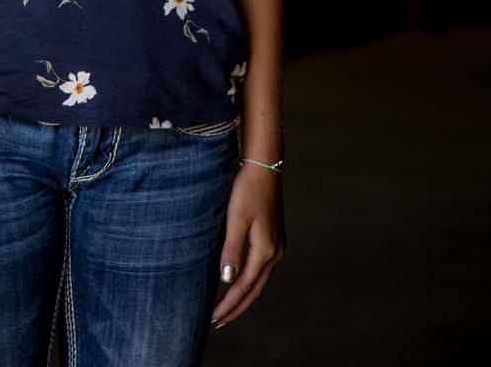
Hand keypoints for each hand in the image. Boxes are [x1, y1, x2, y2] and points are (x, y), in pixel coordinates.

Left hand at [210, 163, 285, 326]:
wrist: (264, 167)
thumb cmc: (247, 189)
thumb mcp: (235, 218)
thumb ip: (231, 250)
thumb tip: (226, 281)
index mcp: (265, 250)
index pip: (244, 287)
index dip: (229, 305)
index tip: (213, 318)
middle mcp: (275, 253)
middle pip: (255, 290)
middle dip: (236, 308)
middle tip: (217, 322)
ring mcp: (277, 247)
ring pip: (260, 282)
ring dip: (243, 297)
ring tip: (226, 309)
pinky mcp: (274, 239)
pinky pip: (262, 270)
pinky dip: (250, 283)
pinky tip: (239, 283)